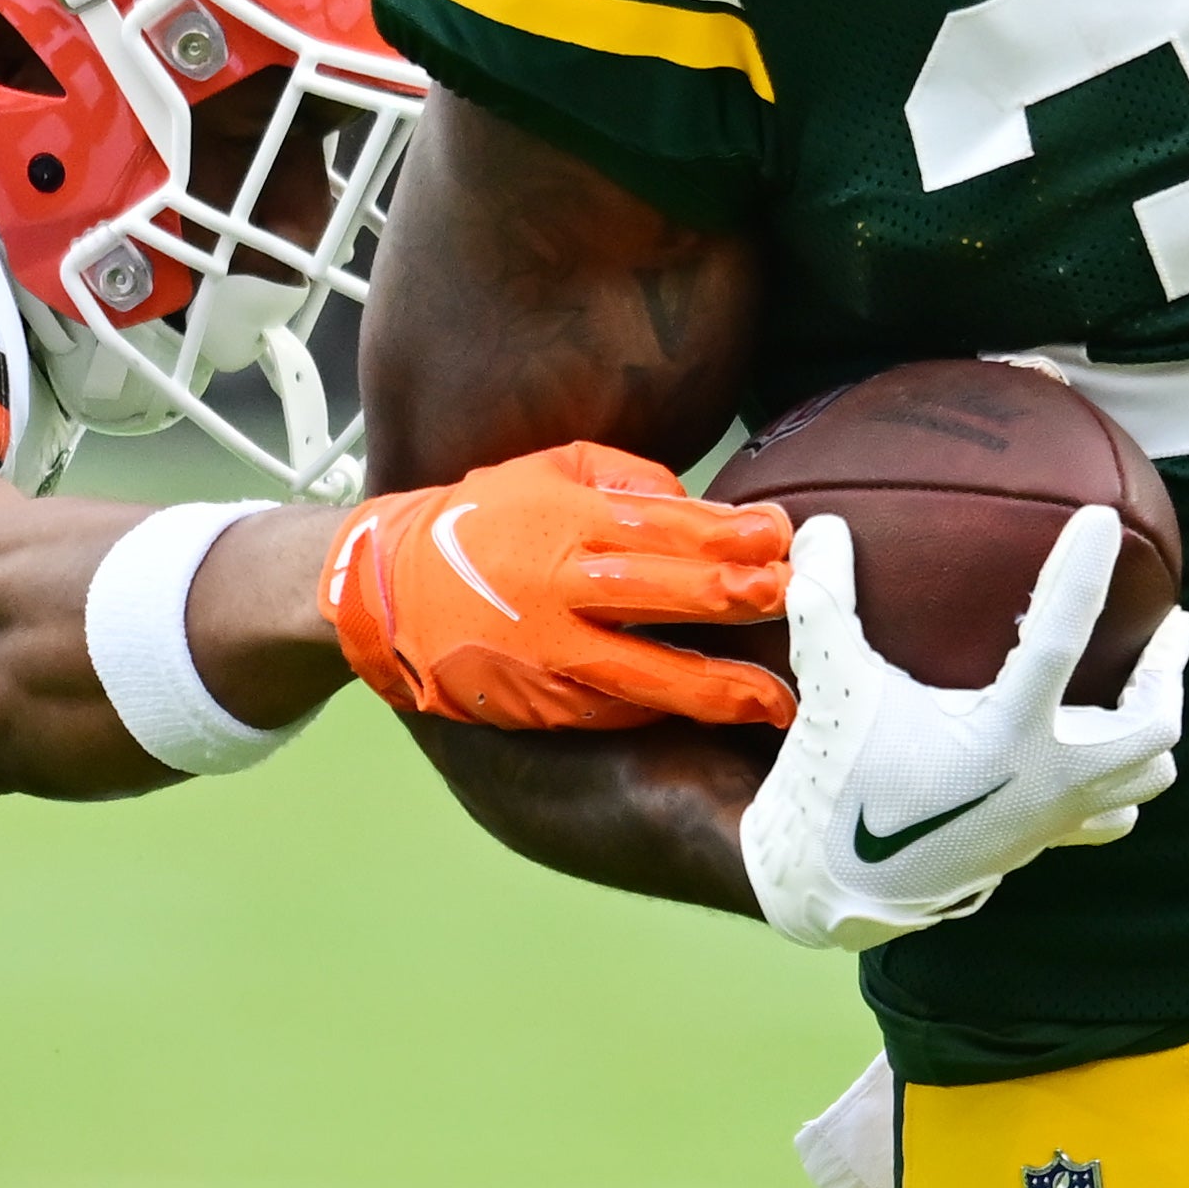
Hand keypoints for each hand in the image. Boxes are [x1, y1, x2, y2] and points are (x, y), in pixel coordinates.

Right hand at [323, 444, 796, 731]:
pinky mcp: (543, 701)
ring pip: (648, 673)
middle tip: (802, 603)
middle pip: (668, 593)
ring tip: (776, 700)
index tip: (784, 536)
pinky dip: (668, 713)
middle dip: (740, 597)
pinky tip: (714, 716)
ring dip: (718, 687)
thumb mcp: (549, 471)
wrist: (387, 591)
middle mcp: (563, 586)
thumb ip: (627, 479)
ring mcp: (552, 650)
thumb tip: (700, 504)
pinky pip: (616, 709)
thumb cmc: (481, 523)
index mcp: (569, 519)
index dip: (732, 533)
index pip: (668, 524)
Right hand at [735, 508, 1188, 950]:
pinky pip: (1110, 815)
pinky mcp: (1041, 841)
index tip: (1101, 520)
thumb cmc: (838, 781)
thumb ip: (828, 608)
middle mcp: (1045, 779)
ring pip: (1146, 773)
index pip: (1059, 639)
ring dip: (1153, 726)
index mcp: (1002, 735)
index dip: (1081, 573)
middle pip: (1151, 724)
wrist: (834, 885)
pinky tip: (1100, 752)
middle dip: (1167, 671)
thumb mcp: (834, 688)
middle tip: (1172, 623)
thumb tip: (819, 531)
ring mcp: (1050, 817)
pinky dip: (1120, 783)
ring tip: (1148, 684)